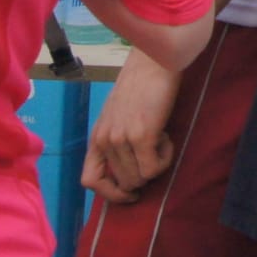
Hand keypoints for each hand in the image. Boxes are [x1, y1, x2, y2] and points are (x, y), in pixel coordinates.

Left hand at [80, 50, 181, 203]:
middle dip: (143, 174)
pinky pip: (153, 169)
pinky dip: (165, 160)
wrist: (154, 62)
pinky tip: (167, 138)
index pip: (89, 180)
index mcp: (97, 137)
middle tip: (156, 152)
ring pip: (139, 179)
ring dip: (156, 165)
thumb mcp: (118, 115)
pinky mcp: (141, 136)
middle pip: (123, 182)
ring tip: (161, 139)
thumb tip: (128, 168)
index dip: (109, 194)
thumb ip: (116, 139)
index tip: (130, 193)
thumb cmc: (141, 85)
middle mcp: (105, 141)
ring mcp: (121, 139)